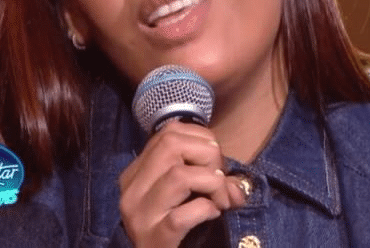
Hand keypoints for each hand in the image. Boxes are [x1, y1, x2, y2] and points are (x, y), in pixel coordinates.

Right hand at [118, 121, 247, 246]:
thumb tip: (238, 182)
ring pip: (178, 175)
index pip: (170, 132)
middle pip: (171, 144)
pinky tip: (213, 215)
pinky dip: (206, 210)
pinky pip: (183, 215)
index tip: (216, 163)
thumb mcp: (186, 195)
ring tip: (221, 200)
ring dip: (212, 183)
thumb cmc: (176, 229)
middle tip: (220, 182)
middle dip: (208, 156)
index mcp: (136, 172)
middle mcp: (132, 190)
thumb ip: (206, 176)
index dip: (203, 140)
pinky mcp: (154, 238)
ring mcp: (140, 215)